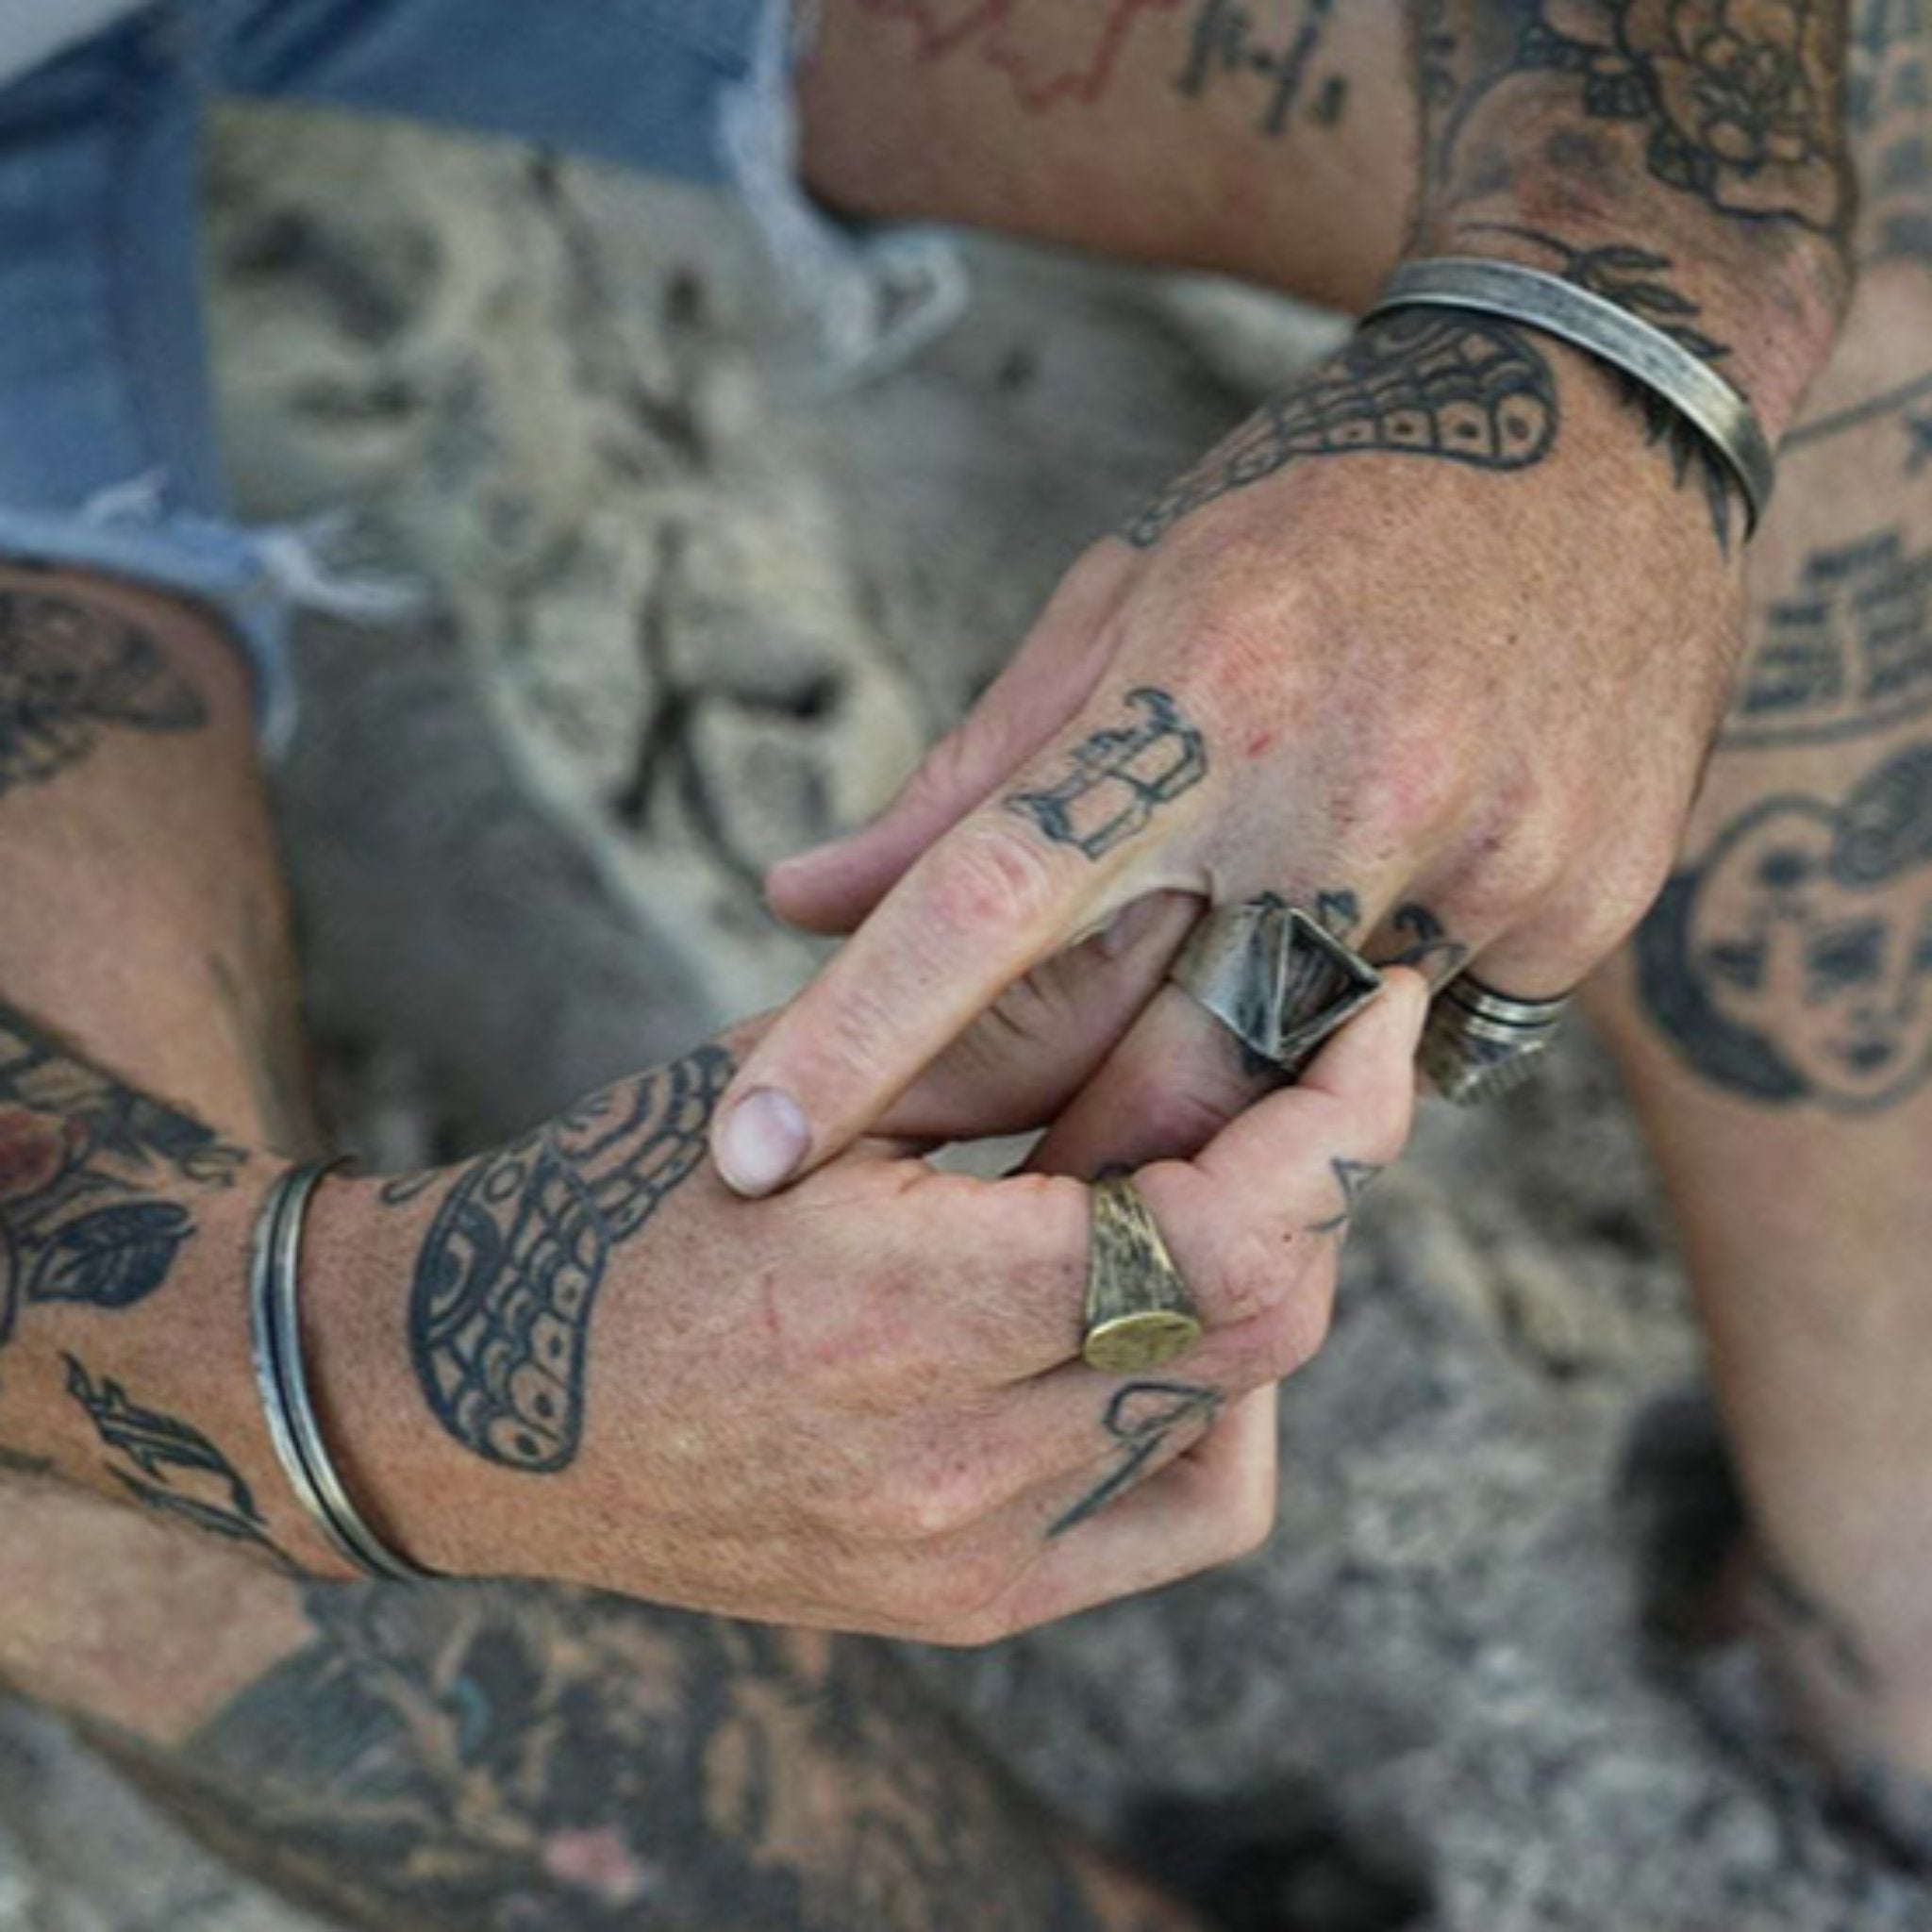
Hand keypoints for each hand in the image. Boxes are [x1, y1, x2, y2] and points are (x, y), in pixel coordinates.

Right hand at [329, 959, 1428, 1642]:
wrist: (475, 1408)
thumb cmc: (623, 1206)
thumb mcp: (798, 1081)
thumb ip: (1007, 1031)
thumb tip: (1198, 951)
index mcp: (900, 1311)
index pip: (1220, 1236)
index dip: (1332, 1122)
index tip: (1366, 1014)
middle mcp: (953, 1468)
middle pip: (1258, 1324)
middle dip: (1320, 1178)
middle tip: (1305, 1069)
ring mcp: (968, 1557)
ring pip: (1238, 1409)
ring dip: (1265, 1274)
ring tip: (1212, 1167)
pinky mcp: (971, 1603)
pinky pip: (1181, 1507)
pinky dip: (1215, 1398)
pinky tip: (1153, 1306)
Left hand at [712, 312, 1745, 1188]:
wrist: (1607, 428)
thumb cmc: (1318, 517)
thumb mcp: (1131, 601)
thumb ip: (967, 777)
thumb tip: (797, 903)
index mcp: (1198, 686)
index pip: (990, 898)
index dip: (860, 1041)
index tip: (744, 1156)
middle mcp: (1337, 783)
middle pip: (1146, 1066)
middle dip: (1042, 1160)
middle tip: (965, 1204)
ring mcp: (1477, 853)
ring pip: (1284, 1094)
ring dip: (1197, 1123)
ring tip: (1163, 1094)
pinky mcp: (1579, 905)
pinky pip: (1421, 1049)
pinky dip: (1353, 1040)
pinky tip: (1363, 949)